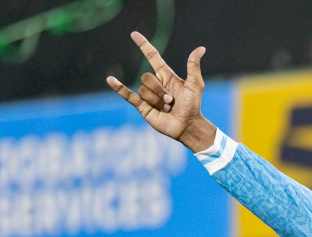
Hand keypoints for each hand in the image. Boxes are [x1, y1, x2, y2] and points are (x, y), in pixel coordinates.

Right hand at [106, 32, 216, 152]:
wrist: (188, 125)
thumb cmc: (193, 105)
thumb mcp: (196, 84)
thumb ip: (193, 66)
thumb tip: (201, 48)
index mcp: (166, 75)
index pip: (152, 56)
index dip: (143, 45)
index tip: (134, 34)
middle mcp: (155, 84)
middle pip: (147, 78)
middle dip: (159, 91)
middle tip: (172, 101)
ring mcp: (148, 95)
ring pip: (143, 90)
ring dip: (157, 101)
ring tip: (167, 108)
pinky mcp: (143, 107)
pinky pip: (128, 95)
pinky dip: (119, 88)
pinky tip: (110, 80)